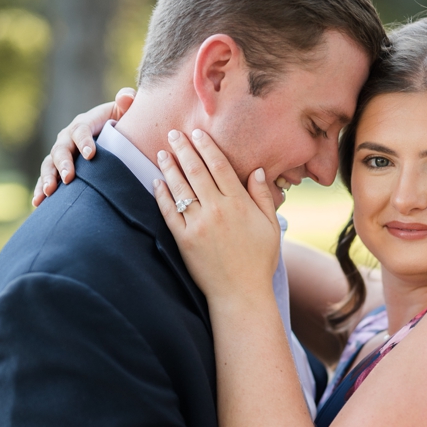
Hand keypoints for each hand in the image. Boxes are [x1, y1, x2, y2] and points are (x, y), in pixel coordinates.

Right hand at [31, 88, 135, 206]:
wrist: (112, 137)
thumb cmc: (122, 125)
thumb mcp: (125, 112)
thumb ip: (126, 102)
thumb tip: (126, 97)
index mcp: (85, 123)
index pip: (81, 129)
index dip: (84, 141)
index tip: (91, 155)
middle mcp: (68, 138)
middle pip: (61, 149)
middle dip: (63, 164)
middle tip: (68, 178)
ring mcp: (60, 154)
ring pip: (49, 165)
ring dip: (47, 178)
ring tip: (49, 192)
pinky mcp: (57, 170)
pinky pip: (46, 179)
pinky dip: (40, 190)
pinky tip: (37, 203)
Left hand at [154, 128, 281, 305]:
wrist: (240, 293)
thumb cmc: (259, 260)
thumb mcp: (270, 226)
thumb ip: (263, 196)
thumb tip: (258, 170)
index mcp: (238, 203)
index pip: (219, 165)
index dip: (206, 146)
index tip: (197, 132)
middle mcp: (217, 210)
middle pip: (196, 171)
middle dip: (183, 149)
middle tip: (172, 133)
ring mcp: (198, 225)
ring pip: (180, 189)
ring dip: (169, 168)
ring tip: (161, 152)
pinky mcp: (184, 240)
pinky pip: (169, 213)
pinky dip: (162, 196)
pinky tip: (156, 182)